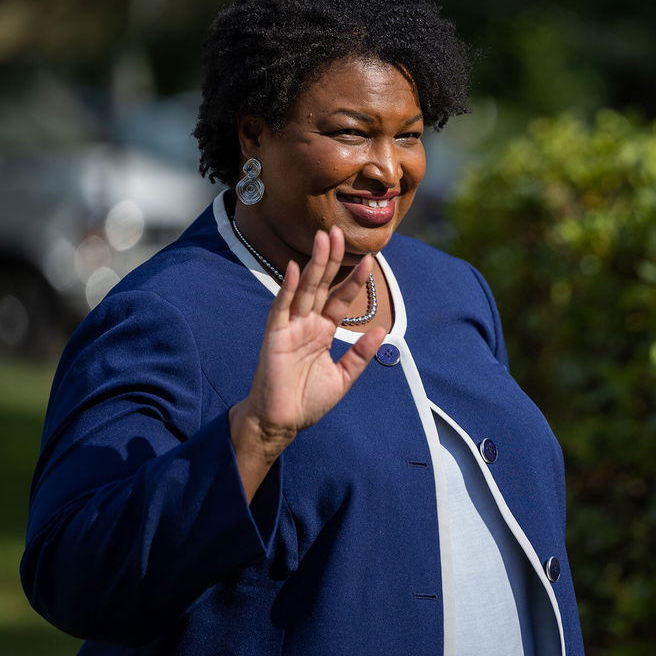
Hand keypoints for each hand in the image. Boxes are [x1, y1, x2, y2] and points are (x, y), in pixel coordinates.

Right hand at [229, 227, 385, 499]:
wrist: (281, 423)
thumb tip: (382, 330)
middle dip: (331, 259)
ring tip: (323, 238)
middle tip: (339, 232)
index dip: (353, 280)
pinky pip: (282, 308)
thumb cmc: (307, 402)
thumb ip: (360, 354)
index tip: (369, 259)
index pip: (340, 299)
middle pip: (321, 285)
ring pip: (304, 289)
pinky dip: (289, 288)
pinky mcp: (274, 336)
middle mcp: (306, 324)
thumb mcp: (343, 377)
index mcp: (322, 332)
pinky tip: (296, 268)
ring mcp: (289, 327)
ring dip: (314, 264)